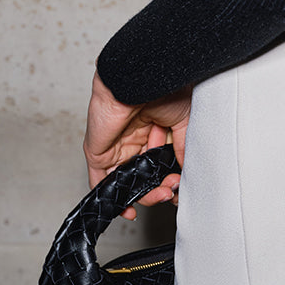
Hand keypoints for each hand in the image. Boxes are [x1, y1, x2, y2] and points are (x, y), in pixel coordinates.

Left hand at [83, 69, 190, 219]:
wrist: (139, 78)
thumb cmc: (160, 86)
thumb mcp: (182, 120)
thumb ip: (183, 147)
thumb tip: (186, 170)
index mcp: (153, 128)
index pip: (159, 163)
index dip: (169, 178)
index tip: (179, 188)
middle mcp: (134, 137)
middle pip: (144, 175)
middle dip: (160, 187)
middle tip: (171, 190)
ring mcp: (115, 145)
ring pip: (128, 181)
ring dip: (144, 194)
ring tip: (160, 195)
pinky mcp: (98, 151)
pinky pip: (101, 180)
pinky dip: (114, 196)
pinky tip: (129, 206)